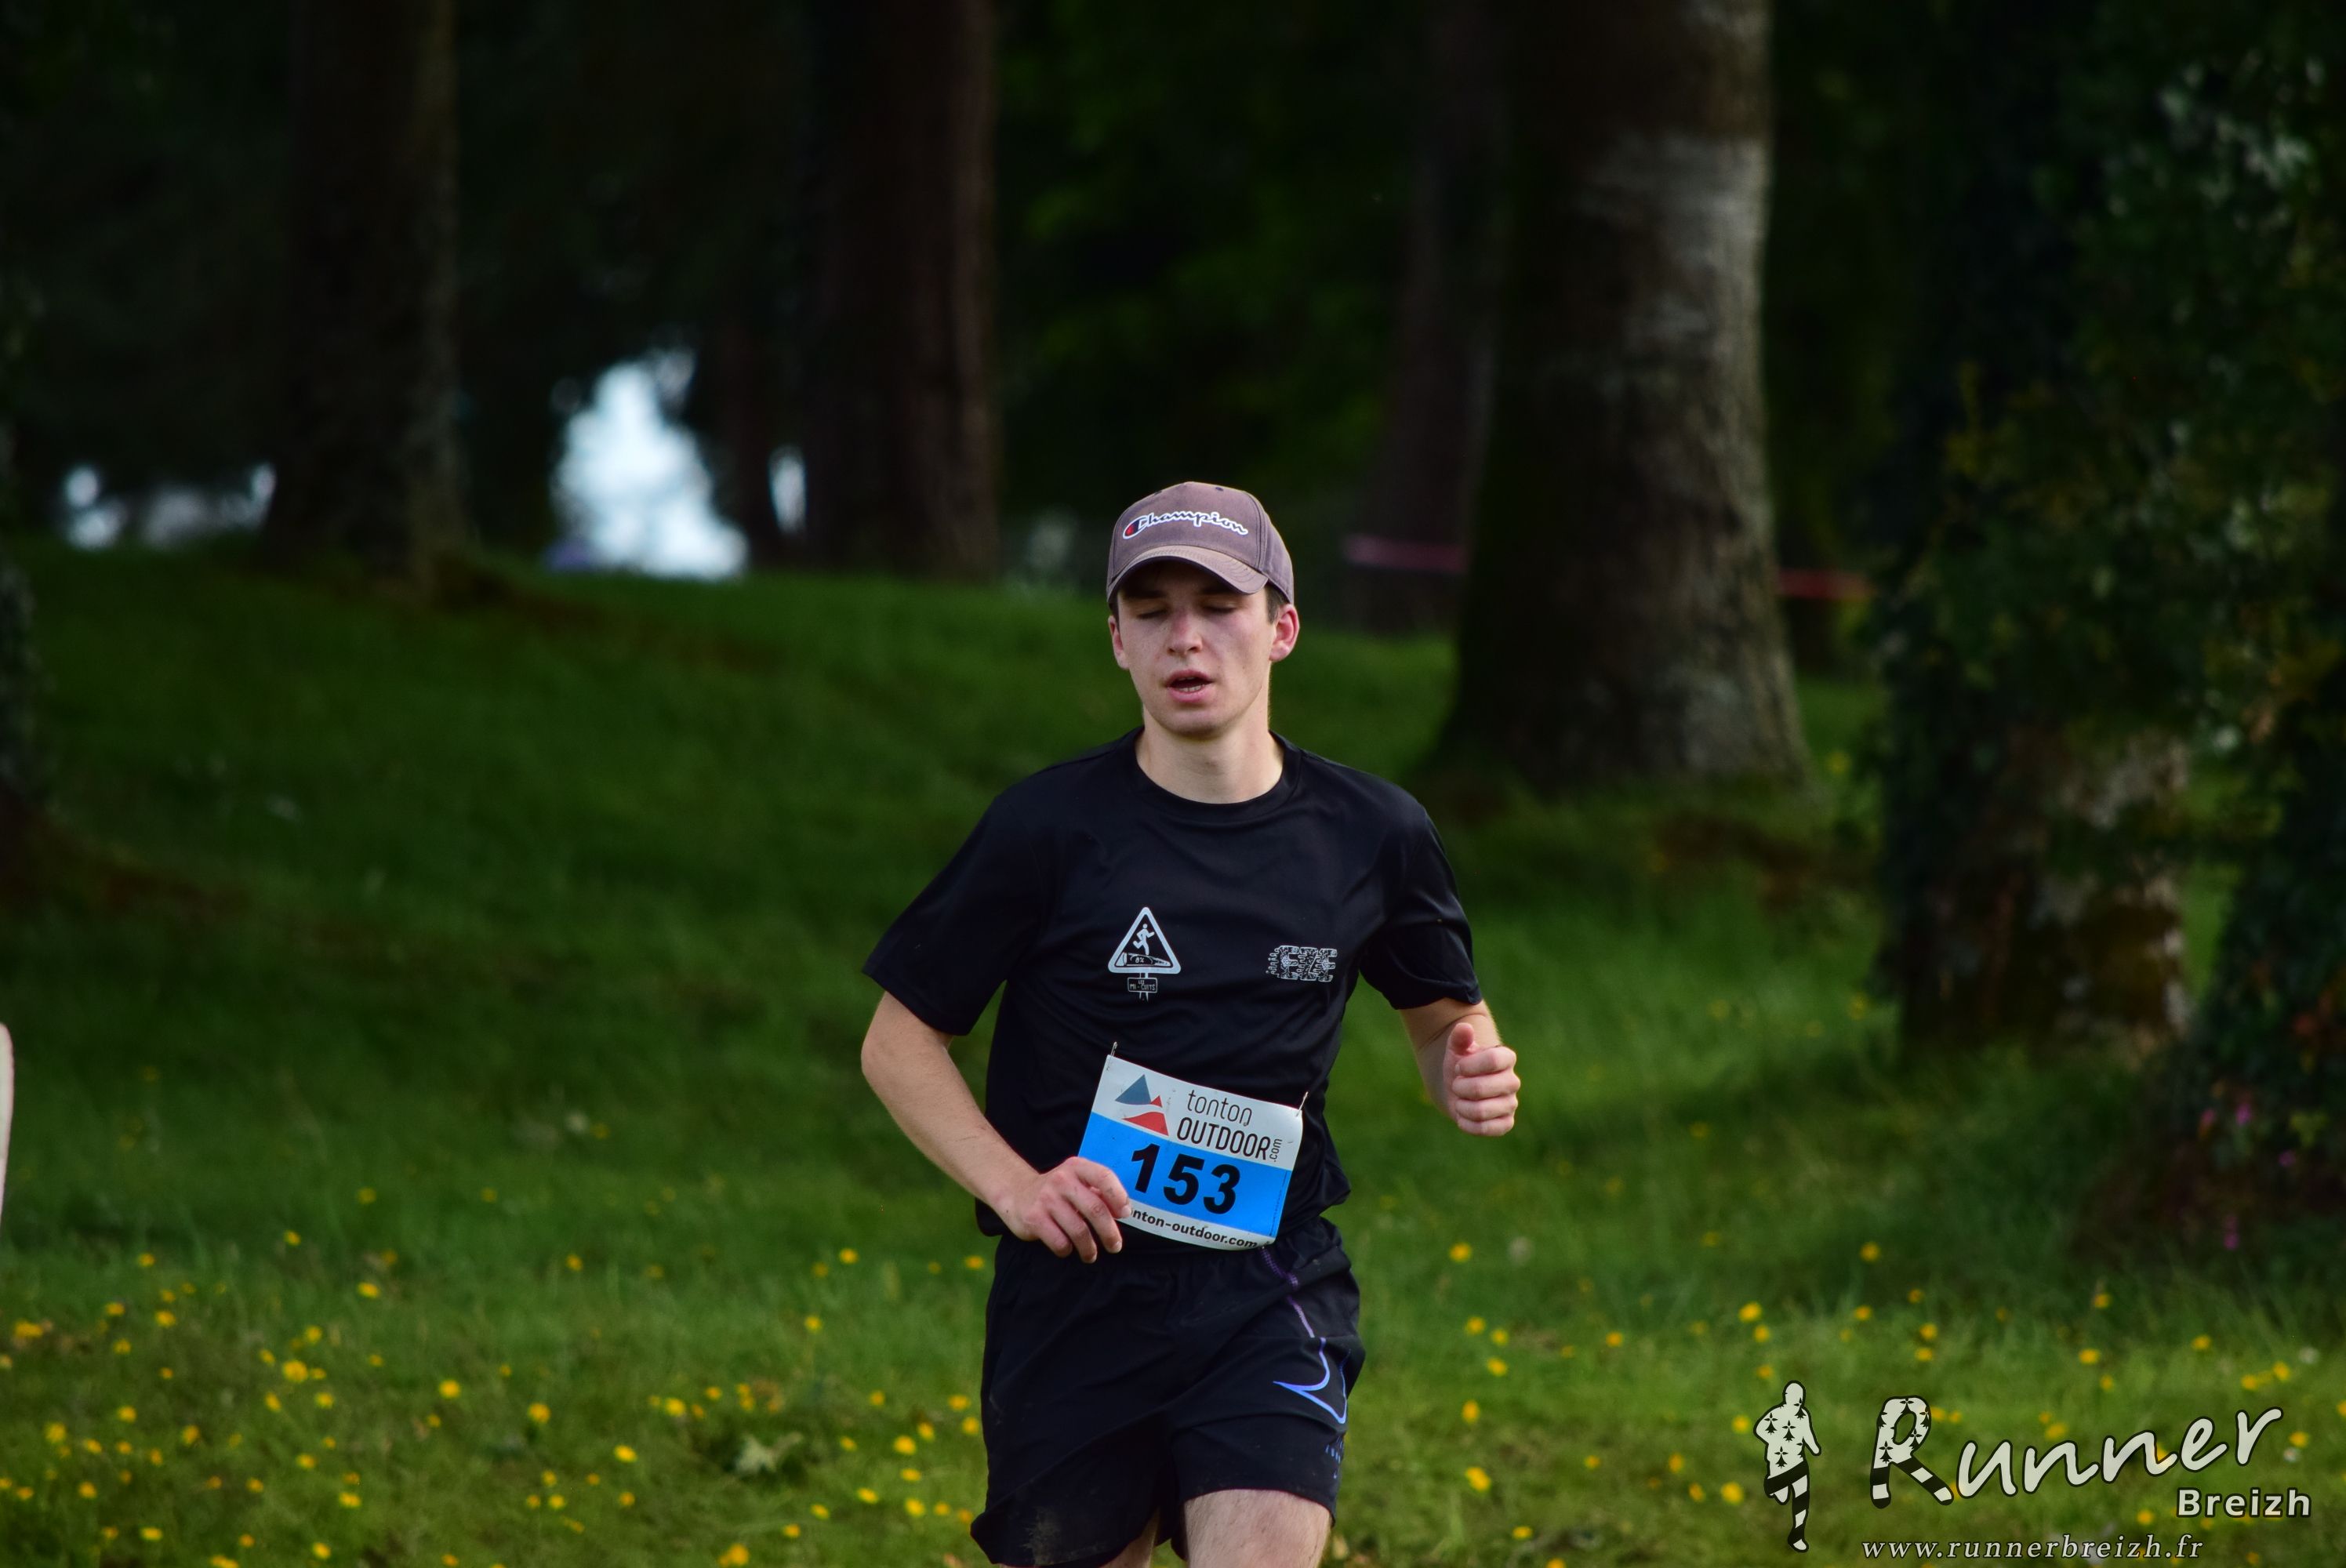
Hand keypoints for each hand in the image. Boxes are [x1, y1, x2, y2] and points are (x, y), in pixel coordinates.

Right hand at [1000, 1156, 1129, 1260]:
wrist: (1016, 1192)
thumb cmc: (1057, 1191)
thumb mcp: (1076, 1182)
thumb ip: (1098, 1192)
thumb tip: (1123, 1211)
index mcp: (1077, 1167)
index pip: (1104, 1177)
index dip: (1119, 1197)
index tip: (1124, 1214)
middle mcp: (1062, 1180)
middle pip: (1095, 1209)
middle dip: (1109, 1233)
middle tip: (1115, 1246)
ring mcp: (1046, 1198)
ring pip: (1079, 1231)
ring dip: (1089, 1248)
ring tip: (1091, 1255)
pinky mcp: (1034, 1218)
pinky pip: (1060, 1242)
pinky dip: (1067, 1250)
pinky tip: (1067, 1249)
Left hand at [1441, 1019, 1517, 1135]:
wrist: (1459, 1090)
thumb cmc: (1460, 1067)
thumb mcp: (1456, 1050)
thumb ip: (1459, 1038)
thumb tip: (1464, 1027)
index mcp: (1505, 1058)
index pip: (1493, 1059)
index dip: (1468, 1065)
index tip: (1459, 1067)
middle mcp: (1512, 1081)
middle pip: (1482, 1088)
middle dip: (1460, 1088)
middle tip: (1456, 1085)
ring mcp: (1510, 1103)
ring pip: (1482, 1111)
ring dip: (1461, 1107)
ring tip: (1460, 1101)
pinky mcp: (1506, 1123)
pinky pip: (1487, 1129)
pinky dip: (1468, 1124)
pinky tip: (1463, 1117)